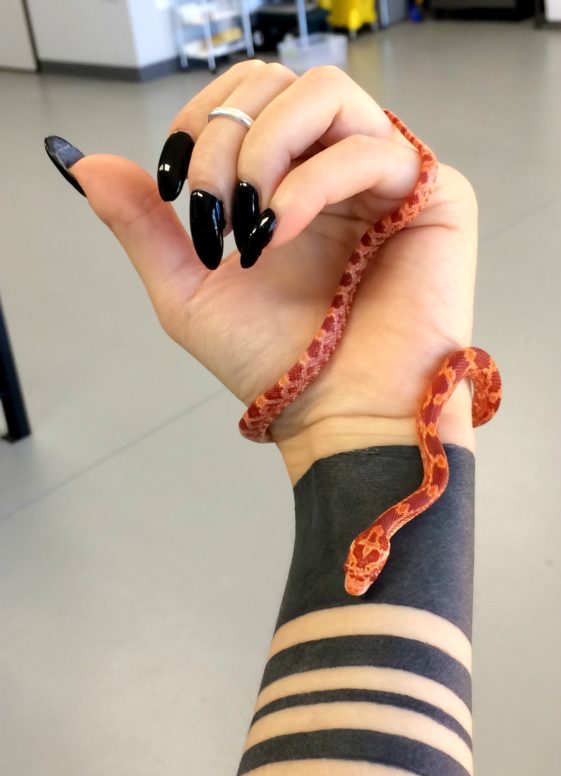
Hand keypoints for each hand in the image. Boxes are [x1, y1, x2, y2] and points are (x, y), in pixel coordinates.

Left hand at [58, 60, 478, 478]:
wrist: (337, 417)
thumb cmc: (278, 366)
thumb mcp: (190, 293)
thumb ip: (146, 228)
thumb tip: (89, 165)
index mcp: (289, 182)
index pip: (247, 97)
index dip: (202, 117)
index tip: (173, 182)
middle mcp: (337, 171)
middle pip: (279, 81)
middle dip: (225, 134)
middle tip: (211, 209)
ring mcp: (387, 180)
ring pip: (326, 91)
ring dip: (266, 145)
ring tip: (250, 219)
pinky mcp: (436, 197)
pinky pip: (372, 147)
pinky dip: (313, 181)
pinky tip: (281, 231)